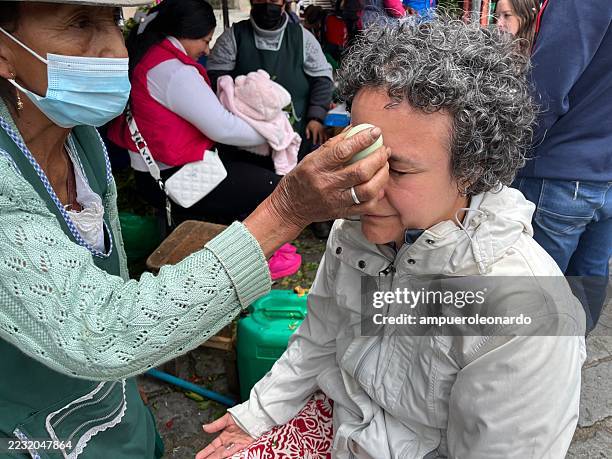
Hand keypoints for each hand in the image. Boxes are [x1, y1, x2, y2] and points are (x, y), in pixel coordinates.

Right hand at [196, 413, 254, 458]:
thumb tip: (204, 427)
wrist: (256, 414)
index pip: (213, 446)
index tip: (199, 456)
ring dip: (217, 458)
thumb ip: (216, 425)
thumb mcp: (227, 419)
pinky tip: (224, 458)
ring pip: (225, 454)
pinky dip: (229, 456)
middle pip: (218, 452)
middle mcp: (230, 442)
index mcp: (225, 435)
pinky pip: (235, 452)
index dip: (206, 451)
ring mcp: (237, 444)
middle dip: (210, 457)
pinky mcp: (245, 445)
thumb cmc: (243, 414)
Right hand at [245, 125, 390, 256]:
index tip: (375, 132)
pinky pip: (366, 206)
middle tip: (385, 151)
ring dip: (382, 176)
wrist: (290, 207)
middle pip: (360, 172)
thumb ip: (334, 144)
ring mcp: (335, 201)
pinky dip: (377, 194)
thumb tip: (355, 129)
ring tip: (384, 166)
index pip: (343, 151)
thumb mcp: (311, 157)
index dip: (363, 140)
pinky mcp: (342, 213)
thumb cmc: (301, 179)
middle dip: (378, 158)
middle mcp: (326, 185)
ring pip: (367, 190)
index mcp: (316, 167)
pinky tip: (378, 185)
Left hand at [305, 119, 328, 144]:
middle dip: (320, 142)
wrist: (316, 120)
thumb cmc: (311, 125)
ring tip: (323, 144)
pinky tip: (325, 141)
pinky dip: (326, 138)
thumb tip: (308, 138)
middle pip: (321, 138)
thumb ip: (307, 133)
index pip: (315, 137)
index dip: (315, 141)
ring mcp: (323, 130)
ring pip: (325, 137)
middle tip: (319, 145)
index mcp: (315, 130)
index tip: (314, 144)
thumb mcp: (307, 128)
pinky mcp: (325, 130)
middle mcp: (320, 130)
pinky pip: (327, 135)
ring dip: (324, 141)